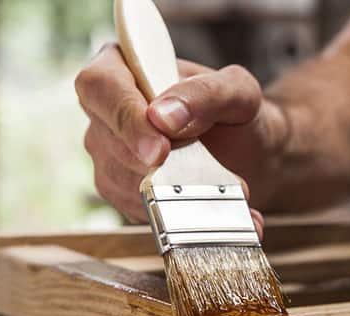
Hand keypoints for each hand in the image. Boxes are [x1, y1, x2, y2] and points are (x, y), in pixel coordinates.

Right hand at [76, 44, 283, 237]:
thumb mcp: (237, 92)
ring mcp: (108, 154)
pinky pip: (141, 209)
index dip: (126, 119)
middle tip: (211, 175)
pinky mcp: (120, 191)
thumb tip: (163, 117)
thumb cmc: (237, 114)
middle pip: (110, 141)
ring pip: (123, 181)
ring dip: (177, 193)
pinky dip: (183, 214)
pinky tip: (220, 210)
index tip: (160, 150)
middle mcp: (105, 112)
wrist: (248, 154)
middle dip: (161, 164)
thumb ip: (206, 93)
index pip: (101, 87)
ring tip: (227, 191)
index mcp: (123, 67)